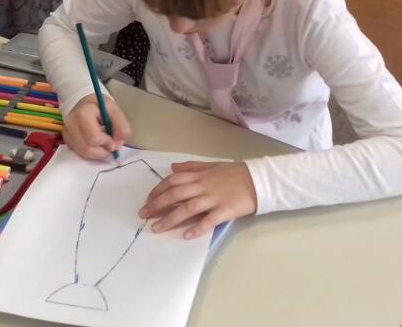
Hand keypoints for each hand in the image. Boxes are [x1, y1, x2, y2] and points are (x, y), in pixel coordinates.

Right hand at [63, 95, 131, 159]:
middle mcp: (71, 123)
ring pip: (83, 153)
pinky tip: (94, 144)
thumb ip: (121, 127)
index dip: (107, 142)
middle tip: (109, 143)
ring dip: (97, 153)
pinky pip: (79, 153)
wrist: (84, 103)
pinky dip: (90, 152)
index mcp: (84, 113)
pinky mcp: (65, 139)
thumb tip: (117, 145)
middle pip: (87, 149)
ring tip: (102, 143)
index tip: (113, 138)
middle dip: (102, 150)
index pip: (94, 138)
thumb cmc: (99, 106)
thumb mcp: (115, 110)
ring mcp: (66, 132)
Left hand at [139, 162, 257, 238]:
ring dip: (170, 219)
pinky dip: (196, 228)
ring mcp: (213, 198)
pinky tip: (186, 236)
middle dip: (156, 205)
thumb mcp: (212, 165)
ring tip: (156, 228)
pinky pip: (208, 220)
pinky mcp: (224, 211)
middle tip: (143, 215)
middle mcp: (203, 186)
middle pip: (175, 195)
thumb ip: (191, 166)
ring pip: (187, 208)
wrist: (259, 180)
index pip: (173, 181)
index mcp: (199, 175)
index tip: (147, 200)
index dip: (157, 190)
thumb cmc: (235, 173)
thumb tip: (172, 168)